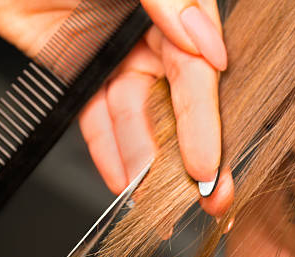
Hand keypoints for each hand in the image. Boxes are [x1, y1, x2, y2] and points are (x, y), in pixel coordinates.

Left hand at [0, 0, 234, 217]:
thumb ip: (173, 1)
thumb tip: (209, 49)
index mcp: (178, 14)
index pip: (199, 77)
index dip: (205, 125)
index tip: (208, 166)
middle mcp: (155, 41)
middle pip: (178, 108)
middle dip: (193, 158)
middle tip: (209, 198)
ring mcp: (120, 61)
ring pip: (138, 121)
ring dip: (147, 163)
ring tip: (156, 200)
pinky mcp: (85, 75)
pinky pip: (97, 119)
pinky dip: (108, 151)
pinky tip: (121, 179)